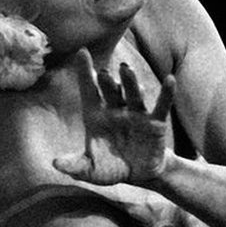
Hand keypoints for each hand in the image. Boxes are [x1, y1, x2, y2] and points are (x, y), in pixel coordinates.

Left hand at [53, 48, 175, 185]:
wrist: (137, 175)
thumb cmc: (110, 167)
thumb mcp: (90, 169)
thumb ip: (75, 166)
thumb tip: (55, 163)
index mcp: (96, 116)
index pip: (89, 90)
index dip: (85, 72)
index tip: (81, 52)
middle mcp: (116, 110)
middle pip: (111, 91)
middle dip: (108, 82)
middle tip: (106, 73)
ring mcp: (136, 114)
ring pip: (132, 94)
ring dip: (130, 82)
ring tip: (126, 70)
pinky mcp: (155, 123)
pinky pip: (161, 106)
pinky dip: (166, 93)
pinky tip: (170, 80)